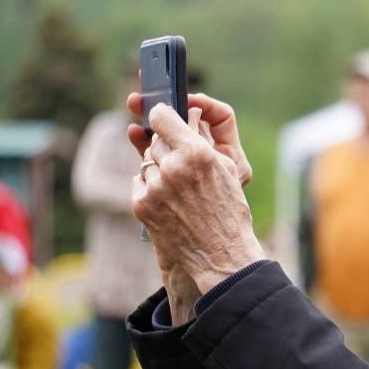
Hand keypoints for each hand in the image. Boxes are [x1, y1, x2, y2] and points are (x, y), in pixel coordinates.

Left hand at [132, 103, 264, 301]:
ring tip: (178, 187)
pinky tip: (168, 200)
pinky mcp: (142, 205)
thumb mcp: (227, 169)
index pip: (162, 116)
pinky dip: (150, 187)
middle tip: (179, 162)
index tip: (161, 116)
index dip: (161, 116)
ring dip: (158, 169)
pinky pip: (139, 182)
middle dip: (165, 147)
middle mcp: (173, 167)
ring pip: (146, 162)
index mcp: (197, 152)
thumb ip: (203, 139)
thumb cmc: (230, 211)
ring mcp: (155, 187)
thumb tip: (190, 113)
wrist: (221, 255)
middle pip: (155, 141)